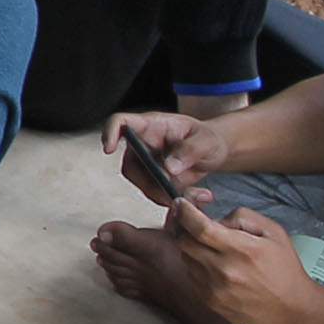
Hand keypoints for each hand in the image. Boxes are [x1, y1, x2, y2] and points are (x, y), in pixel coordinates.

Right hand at [105, 110, 233, 207]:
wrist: (215, 152)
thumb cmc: (208, 138)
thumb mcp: (206, 141)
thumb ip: (189, 151)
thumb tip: (168, 168)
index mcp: (152, 125)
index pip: (121, 123)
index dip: (109, 133)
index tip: (108, 149)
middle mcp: (144, 145)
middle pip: (130, 165)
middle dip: (150, 181)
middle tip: (175, 187)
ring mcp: (147, 165)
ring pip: (144, 186)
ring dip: (168, 194)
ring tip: (198, 194)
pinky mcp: (155, 181)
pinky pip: (157, 196)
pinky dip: (176, 200)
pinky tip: (198, 196)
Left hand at [166, 203, 323, 323]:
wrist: (293, 309)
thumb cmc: (285, 270)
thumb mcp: (273, 232)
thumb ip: (242, 217)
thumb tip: (216, 219)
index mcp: (241, 250)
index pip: (199, 226)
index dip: (185, 211)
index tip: (182, 203)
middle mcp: (224, 271)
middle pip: (183, 241)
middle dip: (184, 226)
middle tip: (193, 221)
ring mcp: (214, 289)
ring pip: (185, 258)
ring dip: (192, 247)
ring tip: (212, 246)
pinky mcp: (211, 302)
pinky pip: (191, 276)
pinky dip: (197, 265)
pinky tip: (215, 265)